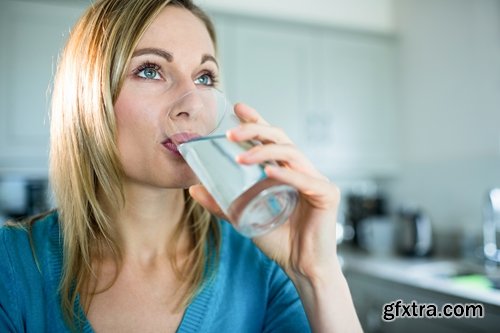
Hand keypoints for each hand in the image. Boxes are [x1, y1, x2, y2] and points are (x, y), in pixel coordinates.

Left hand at [189, 103, 340, 282]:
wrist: (302, 267)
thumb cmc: (279, 240)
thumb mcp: (244, 217)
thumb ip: (222, 203)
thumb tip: (195, 188)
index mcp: (285, 170)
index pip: (271, 139)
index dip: (257, 121)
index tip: (238, 108)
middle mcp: (301, 170)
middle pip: (281, 139)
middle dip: (255, 131)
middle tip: (231, 132)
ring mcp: (315, 180)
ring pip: (291, 153)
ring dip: (265, 151)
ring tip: (241, 157)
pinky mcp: (327, 194)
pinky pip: (306, 179)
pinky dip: (287, 174)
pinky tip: (269, 172)